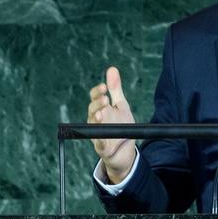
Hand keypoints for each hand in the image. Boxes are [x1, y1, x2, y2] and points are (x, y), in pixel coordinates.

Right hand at [87, 66, 136, 183]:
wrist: (124, 150)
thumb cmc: (120, 125)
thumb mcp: (120, 105)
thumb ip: (115, 89)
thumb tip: (112, 68)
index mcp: (100, 109)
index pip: (95, 98)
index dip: (97, 92)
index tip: (104, 87)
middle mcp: (95, 121)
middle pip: (92, 110)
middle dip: (97, 104)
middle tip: (105, 99)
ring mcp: (97, 134)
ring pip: (93, 126)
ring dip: (96, 119)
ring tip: (101, 114)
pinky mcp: (102, 148)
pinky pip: (99, 144)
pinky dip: (100, 140)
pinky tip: (103, 137)